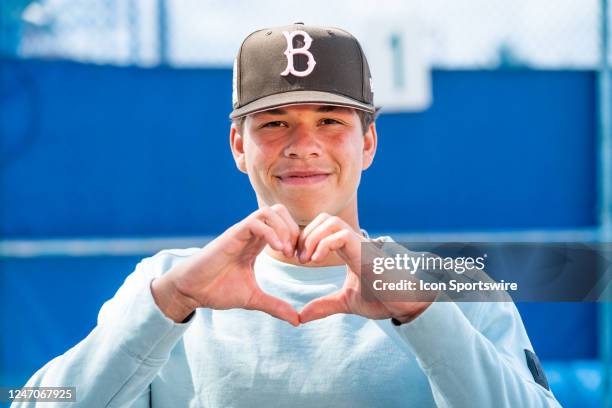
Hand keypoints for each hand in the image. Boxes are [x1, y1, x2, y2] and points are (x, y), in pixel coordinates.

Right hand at [151, 204, 300, 324]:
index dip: (297, 239)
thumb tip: (297, 320)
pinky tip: (277, 250)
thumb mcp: (253, 299)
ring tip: (286, 252)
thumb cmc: (217, 290)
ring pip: (269, 212)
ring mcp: (241, 232)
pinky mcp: (232, 235)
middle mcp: (251, 234)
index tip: (300, 260)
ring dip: (284, 229)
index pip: (284, 225)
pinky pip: (256, 222)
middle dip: (294, 230)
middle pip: (280, 211)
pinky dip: (271, 232)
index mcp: (257, 244)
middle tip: (295, 254)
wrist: (191, 291)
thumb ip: (275, 306)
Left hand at [297, 214, 435, 323]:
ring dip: (313, 237)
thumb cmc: (382, 298)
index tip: (298, 259)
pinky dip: (323, 244)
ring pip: (331, 221)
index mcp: (348, 249)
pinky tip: (317, 260)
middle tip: (300, 258)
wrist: (407, 303)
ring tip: (308, 259)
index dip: (304, 238)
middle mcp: (353, 242)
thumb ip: (324, 305)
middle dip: (305, 235)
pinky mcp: (365, 251)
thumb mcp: (346, 302)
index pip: (321, 227)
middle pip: (323, 217)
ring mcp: (360, 244)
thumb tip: (301, 316)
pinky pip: (340, 234)